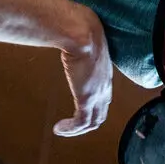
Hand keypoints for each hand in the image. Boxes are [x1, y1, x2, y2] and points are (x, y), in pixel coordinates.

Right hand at [54, 13, 112, 136]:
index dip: (95, 106)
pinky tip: (59, 129)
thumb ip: (80, 47)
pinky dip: (71, 129)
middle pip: (101, 113)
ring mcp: (98, 94)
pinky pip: (81, 123)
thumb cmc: (82, 31)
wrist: (82, 33)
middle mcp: (105, 86)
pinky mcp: (87, 99)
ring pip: (93, 121)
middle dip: (88, 122)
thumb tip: (68, 39)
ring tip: (64, 131)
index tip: (81, 110)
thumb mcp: (84, 43)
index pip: (104, 97)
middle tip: (73, 127)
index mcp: (105, 73)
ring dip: (78, 130)